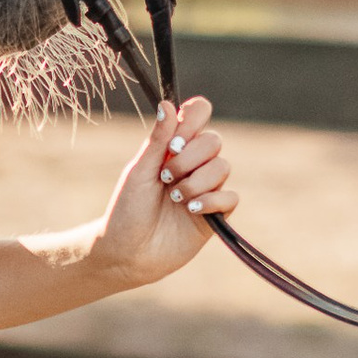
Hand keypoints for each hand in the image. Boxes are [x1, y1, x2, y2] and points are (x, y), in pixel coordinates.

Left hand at [96, 95, 236, 286]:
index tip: (174, 141)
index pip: (198, 115)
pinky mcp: (215, 215)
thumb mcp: (140, 171)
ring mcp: (206, 189)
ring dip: (196, 181)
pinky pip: (230, 197)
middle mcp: (193, 165)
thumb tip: (167, 103)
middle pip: (213, 140)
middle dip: (190, 157)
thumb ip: (157, 140)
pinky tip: (191, 209)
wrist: (128, 253)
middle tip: (166, 176)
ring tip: (174, 198)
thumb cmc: (127, 211)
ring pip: (223, 167)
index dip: (193, 119)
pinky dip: (211, 200)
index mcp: (173, 148)